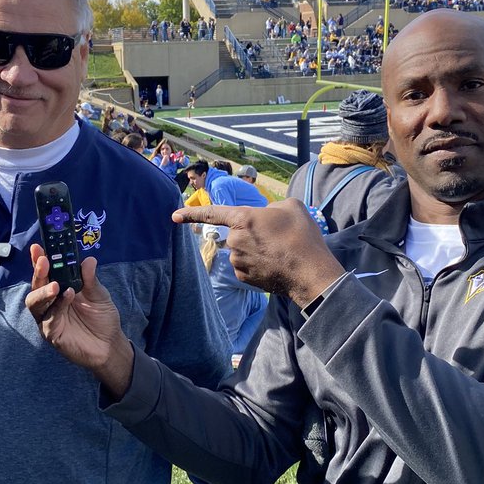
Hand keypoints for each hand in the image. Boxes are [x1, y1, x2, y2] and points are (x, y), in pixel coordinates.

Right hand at [25, 249, 134, 394]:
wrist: (109, 344)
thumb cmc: (102, 318)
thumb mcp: (100, 295)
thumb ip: (91, 279)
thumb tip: (88, 260)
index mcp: (59, 289)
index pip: (46, 273)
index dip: (39, 260)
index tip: (37, 248)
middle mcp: (50, 302)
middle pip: (36, 285)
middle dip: (38, 273)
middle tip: (44, 262)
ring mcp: (48, 318)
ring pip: (34, 303)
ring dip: (43, 291)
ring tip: (55, 285)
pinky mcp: (51, 333)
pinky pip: (49, 319)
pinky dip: (57, 307)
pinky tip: (68, 297)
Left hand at [173, 200, 343, 305]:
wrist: (310, 273)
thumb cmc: (302, 236)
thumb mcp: (291, 206)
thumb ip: (271, 206)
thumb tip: (265, 215)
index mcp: (242, 218)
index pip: (212, 214)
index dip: (191, 213)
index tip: (173, 216)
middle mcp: (235, 240)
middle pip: (238, 233)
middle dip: (253, 234)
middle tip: (278, 237)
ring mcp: (237, 261)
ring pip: (242, 250)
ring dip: (256, 250)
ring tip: (280, 251)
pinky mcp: (243, 277)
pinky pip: (246, 265)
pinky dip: (257, 264)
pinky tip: (274, 264)